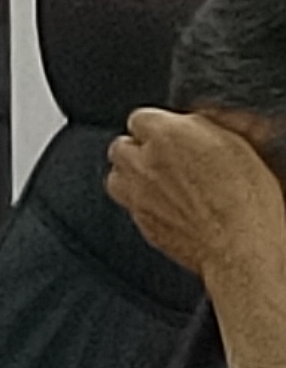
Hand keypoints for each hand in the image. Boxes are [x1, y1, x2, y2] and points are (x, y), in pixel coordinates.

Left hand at [116, 107, 285, 282]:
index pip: (142, 118)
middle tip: (168, 161)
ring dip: (134, 178)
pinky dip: (144, 205)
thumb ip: (207, 130)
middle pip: (123, 146)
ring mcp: (138, 194)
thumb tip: (202, 124)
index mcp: (167, 134)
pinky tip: (169, 209)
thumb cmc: (248, 202)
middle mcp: (143, 161)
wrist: (243, 250)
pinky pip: (131, 206)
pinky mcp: (142, 223)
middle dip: (141, 152)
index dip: (161, 128)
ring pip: (117, 176)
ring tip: (161, 185)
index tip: (174, 137)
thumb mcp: (238, 148)